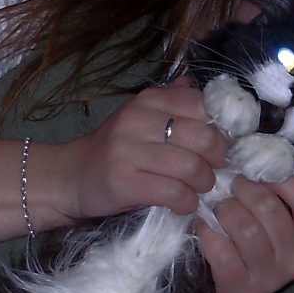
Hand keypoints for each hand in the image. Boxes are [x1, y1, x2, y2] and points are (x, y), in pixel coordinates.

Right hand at [57, 79, 227, 221]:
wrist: (70, 176)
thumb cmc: (115, 150)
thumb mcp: (141, 118)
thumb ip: (172, 103)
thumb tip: (202, 88)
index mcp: (148, 101)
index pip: (202, 105)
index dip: (222, 128)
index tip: (223, 146)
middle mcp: (138, 120)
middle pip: (203, 138)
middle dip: (218, 159)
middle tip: (214, 171)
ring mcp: (128, 151)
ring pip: (191, 167)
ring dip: (204, 184)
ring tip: (198, 189)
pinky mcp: (124, 183)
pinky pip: (173, 193)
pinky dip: (187, 202)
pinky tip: (184, 204)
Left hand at [196, 174, 293, 292]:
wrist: (236, 287)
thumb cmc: (257, 240)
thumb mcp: (276, 218)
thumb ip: (277, 192)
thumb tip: (264, 155)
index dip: (284, 182)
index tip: (261, 173)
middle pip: (270, 211)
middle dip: (244, 190)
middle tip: (230, 184)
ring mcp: (271, 279)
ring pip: (247, 231)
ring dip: (225, 210)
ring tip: (217, 205)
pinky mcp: (243, 290)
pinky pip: (224, 254)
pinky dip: (209, 234)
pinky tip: (203, 226)